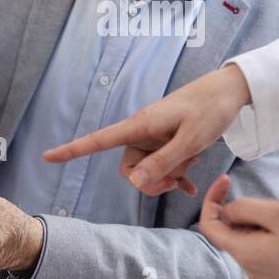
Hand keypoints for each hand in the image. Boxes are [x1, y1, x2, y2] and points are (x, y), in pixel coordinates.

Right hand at [43, 64, 251, 195]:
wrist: (230, 90)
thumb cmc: (211, 109)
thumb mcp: (190, 140)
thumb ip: (163, 162)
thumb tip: (135, 182)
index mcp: (140, 126)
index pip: (98, 140)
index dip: (72, 150)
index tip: (47, 157)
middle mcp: (142, 132)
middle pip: (128, 169)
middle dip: (149, 182)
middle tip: (176, 181)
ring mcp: (155, 137)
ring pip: (148, 170)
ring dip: (168, 176)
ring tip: (193, 163)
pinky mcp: (168, 141)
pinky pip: (162, 166)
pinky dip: (176, 177)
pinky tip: (191, 187)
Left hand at [197, 174, 278, 278]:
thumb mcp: (278, 213)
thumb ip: (245, 209)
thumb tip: (228, 211)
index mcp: (244, 254)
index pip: (209, 226)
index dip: (212, 200)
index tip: (226, 179)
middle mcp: (250, 268)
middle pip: (230, 232)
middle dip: (243, 210)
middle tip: (272, 201)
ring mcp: (265, 273)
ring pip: (248, 239)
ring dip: (258, 221)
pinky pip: (263, 248)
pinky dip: (269, 233)